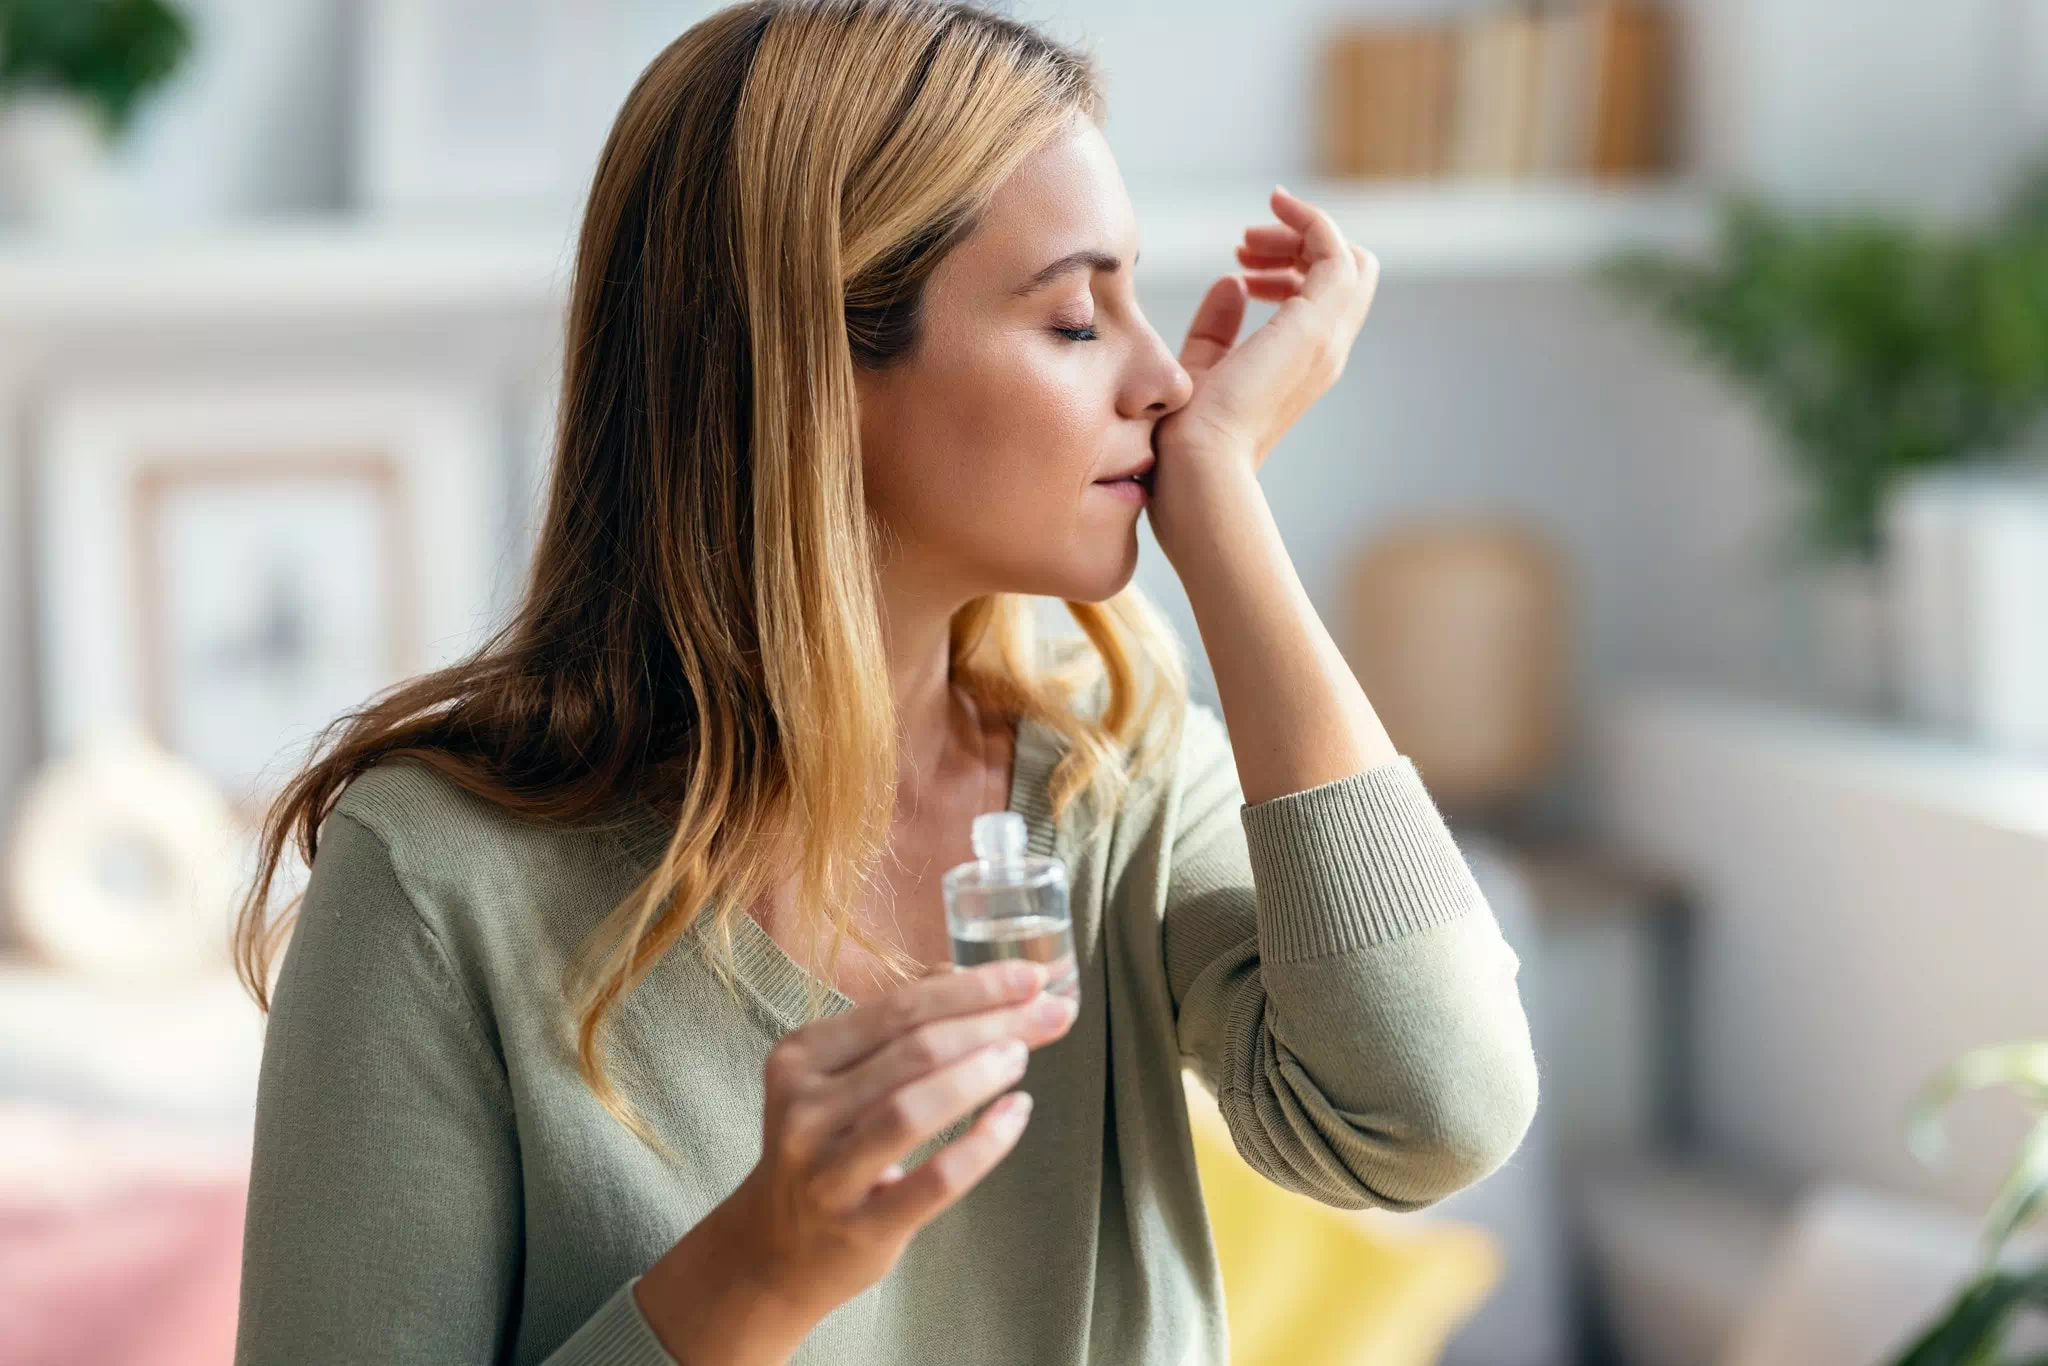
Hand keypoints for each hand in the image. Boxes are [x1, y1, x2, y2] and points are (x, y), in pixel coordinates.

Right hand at [635, 959, 1078, 1362]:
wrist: (777, 1250)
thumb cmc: (826, 1147)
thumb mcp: (838, 1078)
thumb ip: (895, 1026)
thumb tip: (964, 973)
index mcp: (800, 1057)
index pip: (900, 1007)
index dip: (973, 988)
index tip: (1033, 976)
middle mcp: (804, 1109)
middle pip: (914, 1050)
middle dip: (993, 1022)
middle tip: (1053, 1011)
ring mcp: (827, 1172)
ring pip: (914, 1108)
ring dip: (980, 1074)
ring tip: (1025, 1055)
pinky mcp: (859, 1227)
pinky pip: (934, 1180)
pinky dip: (983, 1143)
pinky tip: (1016, 1114)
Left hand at [1148, 186, 1379, 555]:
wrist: (1198, 467)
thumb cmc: (1188, 439)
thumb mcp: (1201, 369)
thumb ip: (1216, 330)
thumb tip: (1231, 284)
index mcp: (1303, 366)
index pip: (1325, 300)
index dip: (1289, 267)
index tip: (1242, 261)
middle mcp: (1325, 351)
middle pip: (1343, 274)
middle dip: (1296, 244)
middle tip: (1244, 245)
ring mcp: (1325, 337)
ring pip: (1345, 257)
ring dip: (1298, 231)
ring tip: (1246, 240)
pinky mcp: (1316, 322)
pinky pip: (1333, 248)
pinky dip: (1309, 219)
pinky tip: (1272, 211)